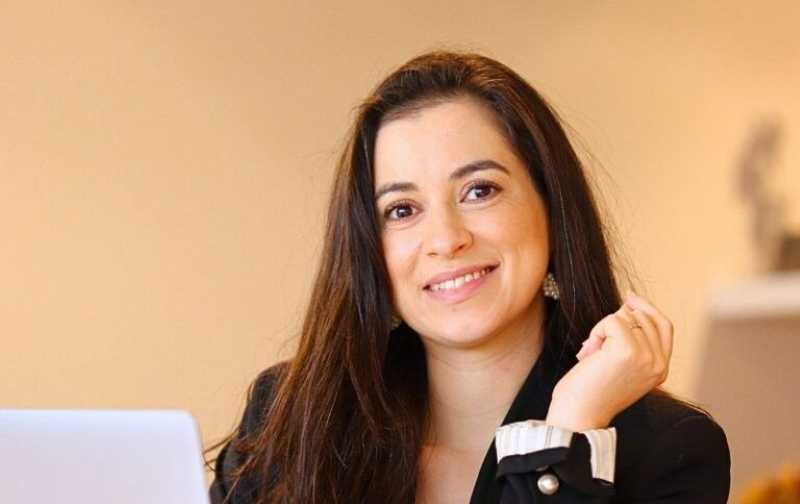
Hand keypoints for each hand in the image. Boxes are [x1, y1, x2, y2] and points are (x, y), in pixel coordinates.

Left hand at [545, 291, 673, 430]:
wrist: (579, 414)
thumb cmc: (591, 390)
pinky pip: (612, 320)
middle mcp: (658, 363)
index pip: (664, 326)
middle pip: (641, 317)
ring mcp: (646, 357)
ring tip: (594, 356)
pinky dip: (597, 332)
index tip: (628, 297)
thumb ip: (631, 340)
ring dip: (603, 330)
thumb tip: (628, 305)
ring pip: (625, 316)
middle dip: (615, 324)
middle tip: (597, 349)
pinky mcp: (629, 350)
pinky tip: (591, 353)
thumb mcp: (620, 364)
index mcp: (661, 369)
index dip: (647, 308)